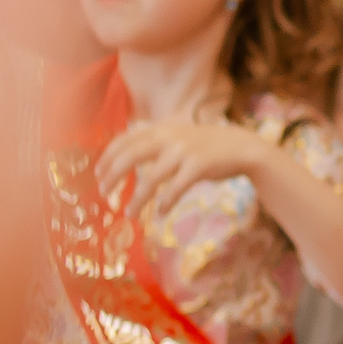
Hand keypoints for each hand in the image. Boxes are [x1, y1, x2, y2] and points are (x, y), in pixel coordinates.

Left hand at [96, 118, 277, 218]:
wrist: (244, 147)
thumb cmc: (208, 147)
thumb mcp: (179, 136)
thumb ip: (156, 143)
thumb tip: (125, 159)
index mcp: (161, 129)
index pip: (124, 140)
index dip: (107, 158)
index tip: (98, 175)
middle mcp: (169, 137)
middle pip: (130, 156)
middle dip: (113, 177)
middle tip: (104, 195)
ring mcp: (184, 151)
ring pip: (150, 178)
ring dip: (137, 199)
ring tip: (130, 214)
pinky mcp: (199, 166)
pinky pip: (175, 188)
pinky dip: (165, 203)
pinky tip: (161, 213)